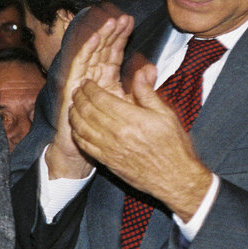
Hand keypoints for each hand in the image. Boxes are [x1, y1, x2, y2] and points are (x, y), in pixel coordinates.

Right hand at [47, 9, 134, 179]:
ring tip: (110, 22)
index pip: (112, 53)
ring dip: (99, 37)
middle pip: (101, 50)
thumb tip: (149, 69)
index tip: (129, 21)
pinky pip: (77, 66)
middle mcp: (90, 79)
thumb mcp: (130, 109)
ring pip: (90, 54)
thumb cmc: (104, 135)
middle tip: (121, 17)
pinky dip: (84, 51)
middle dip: (110, 33)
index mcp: (105, 81)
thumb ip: (140, 89)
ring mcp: (78, 82)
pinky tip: (94, 39)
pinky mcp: (69, 87)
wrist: (78, 153)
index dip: (120, 37)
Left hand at [69, 65, 213, 218]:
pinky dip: (76, 133)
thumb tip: (141, 70)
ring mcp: (109, 149)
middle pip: (88, 111)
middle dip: (79, 98)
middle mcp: (117, 133)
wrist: (175, 178)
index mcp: (132, 118)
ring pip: (82, 127)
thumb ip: (147, 92)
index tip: (86, 82)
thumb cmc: (174, 145)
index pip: (101, 99)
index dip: (89, 89)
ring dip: (73, 114)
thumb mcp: (166, 114)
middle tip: (76, 91)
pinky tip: (75, 126)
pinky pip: (84, 145)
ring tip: (72, 105)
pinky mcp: (106, 161)